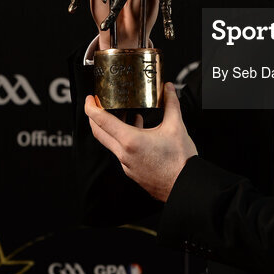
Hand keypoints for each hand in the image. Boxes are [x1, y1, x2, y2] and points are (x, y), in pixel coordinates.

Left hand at [85, 83, 196, 201]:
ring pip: (111, 143)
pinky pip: (121, 151)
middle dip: (94, 117)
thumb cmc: (180, 161)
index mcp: (130, 141)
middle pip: (99, 133)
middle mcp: (124, 154)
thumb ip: (171, 104)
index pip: (101, 121)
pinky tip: (138, 130)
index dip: (91, 107)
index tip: (89, 99)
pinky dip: (123, 138)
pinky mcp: (132, 171)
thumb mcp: (176, 126)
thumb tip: (168, 88)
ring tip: (121, 114)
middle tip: (97, 104)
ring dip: (111, 128)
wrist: (184, 185)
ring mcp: (126, 164)